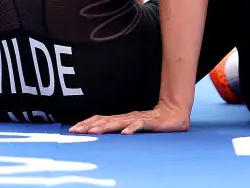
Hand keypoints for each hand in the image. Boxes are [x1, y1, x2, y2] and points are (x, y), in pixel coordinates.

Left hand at [68, 102, 190, 134]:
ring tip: (94, 132)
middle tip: (75, 131)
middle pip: (106, 121)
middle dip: (89, 126)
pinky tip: (125, 133)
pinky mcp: (151, 123)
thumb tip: (102, 134)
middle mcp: (128, 118)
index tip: (73, 129)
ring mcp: (139, 119)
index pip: (101, 119)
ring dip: (105, 127)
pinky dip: (132, 128)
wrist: (176, 114)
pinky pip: (141, 125)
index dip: (87, 123)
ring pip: (119, 122)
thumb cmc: (153, 122)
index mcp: (123, 119)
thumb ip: (121, 129)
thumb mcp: (133, 126)